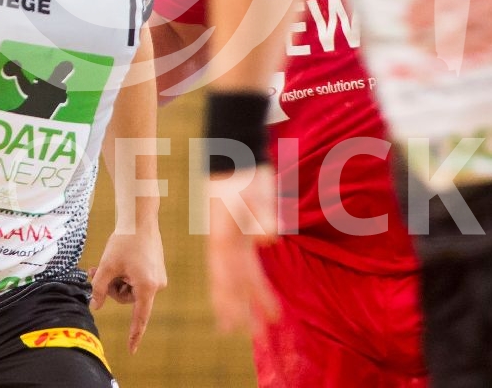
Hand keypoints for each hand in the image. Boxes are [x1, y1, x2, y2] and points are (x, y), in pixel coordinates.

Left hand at [89, 224, 166, 353]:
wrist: (140, 218)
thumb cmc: (124, 240)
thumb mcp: (107, 266)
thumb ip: (99, 289)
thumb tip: (94, 307)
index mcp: (146, 287)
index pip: (139, 318)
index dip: (135, 335)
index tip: (132, 351)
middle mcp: (156, 285)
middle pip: (127, 299)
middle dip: (111, 287)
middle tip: (94, 271)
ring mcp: (158, 277)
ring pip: (131, 289)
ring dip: (116, 279)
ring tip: (103, 263)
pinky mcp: (156, 270)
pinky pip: (137, 280)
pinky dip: (124, 274)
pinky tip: (116, 261)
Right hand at [206, 164, 279, 335]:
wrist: (238, 157)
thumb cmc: (241, 174)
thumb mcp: (252, 191)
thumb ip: (261, 214)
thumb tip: (268, 238)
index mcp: (223, 237)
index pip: (226, 275)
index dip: (229, 299)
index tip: (231, 323)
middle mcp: (226, 243)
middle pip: (232, 282)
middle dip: (239, 309)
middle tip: (248, 334)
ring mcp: (235, 240)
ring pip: (241, 278)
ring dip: (250, 302)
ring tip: (263, 325)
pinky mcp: (245, 235)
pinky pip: (249, 267)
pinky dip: (255, 285)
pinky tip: (263, 298)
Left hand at [406, 0, 491, 55]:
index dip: (421, 3)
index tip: (406, 16)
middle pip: (453, 8)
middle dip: (428, 23)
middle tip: (411, 34)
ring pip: (471, 26)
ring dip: (446, 40)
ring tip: (427, 47)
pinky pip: (491, 36)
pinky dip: (470, 46)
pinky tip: (454, 52)